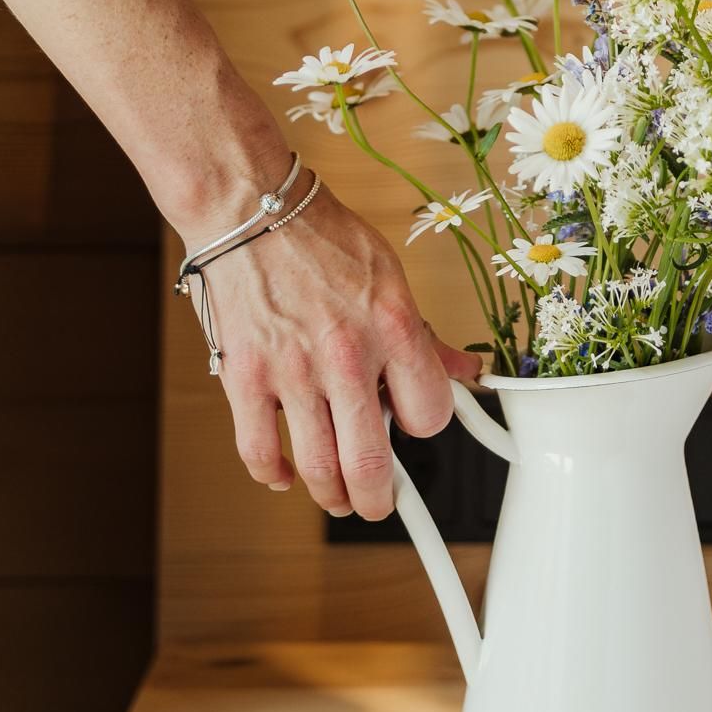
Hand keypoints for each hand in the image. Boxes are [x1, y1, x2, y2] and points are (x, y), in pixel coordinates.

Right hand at [199, 187, 480, 519]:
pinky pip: (259, 450)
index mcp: (392, 327)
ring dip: (330, 494)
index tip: (415, 429)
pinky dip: (273, 474)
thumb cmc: (321, 238)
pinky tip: (284, 473)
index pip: (430, 415)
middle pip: (370, 463)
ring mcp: (292, 371)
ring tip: (336, 495)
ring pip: (317, 468)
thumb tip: (466, 370)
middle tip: (376, 501)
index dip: (426, 428)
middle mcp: (346, 355)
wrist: (249, 210)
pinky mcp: (246, 377)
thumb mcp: (390, 276)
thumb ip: (424, 335)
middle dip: (377, 498)